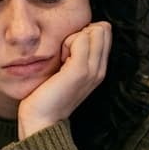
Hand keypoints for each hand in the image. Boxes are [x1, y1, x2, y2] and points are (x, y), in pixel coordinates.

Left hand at [16, 21, 111, 138]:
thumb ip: (74, 54)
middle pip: (103, 29)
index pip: (105, 32)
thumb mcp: (66, 72)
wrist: (43, 120)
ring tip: (62, 58)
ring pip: (93, 31)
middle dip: (81, 33)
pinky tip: (59, 59)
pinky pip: (81, 39)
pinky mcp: (80, 70)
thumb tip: (74, 33)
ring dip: (73, 38)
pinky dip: (67, 42)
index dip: (85, 33)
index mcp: (98, 69)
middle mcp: (100, 69)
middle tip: (65, 52)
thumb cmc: (48, 95)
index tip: (69, 51)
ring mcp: (93, 70)